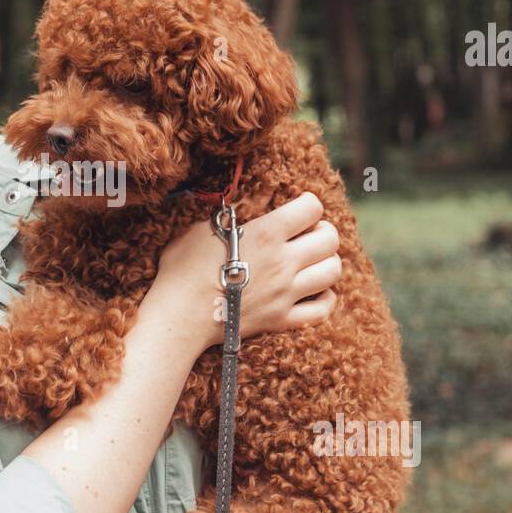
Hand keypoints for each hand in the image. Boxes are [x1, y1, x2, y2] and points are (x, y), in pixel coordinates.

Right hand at [153, 192, 341, 350]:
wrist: (179, 315)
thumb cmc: (183, 267)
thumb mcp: (204, 227)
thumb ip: (234, 210)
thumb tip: (254, 194)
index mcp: (266, 233)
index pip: (311, 208)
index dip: (308, 204)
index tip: (299, 208)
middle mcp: (283, 261)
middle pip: (329, 239)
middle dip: (324, 231)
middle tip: (310, 233)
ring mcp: (285, 292)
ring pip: (332, 272)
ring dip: (327, 262)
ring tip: (312, 260)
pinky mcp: (281, 319)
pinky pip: (322, 310)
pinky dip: (326, 299)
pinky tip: (315, 291)